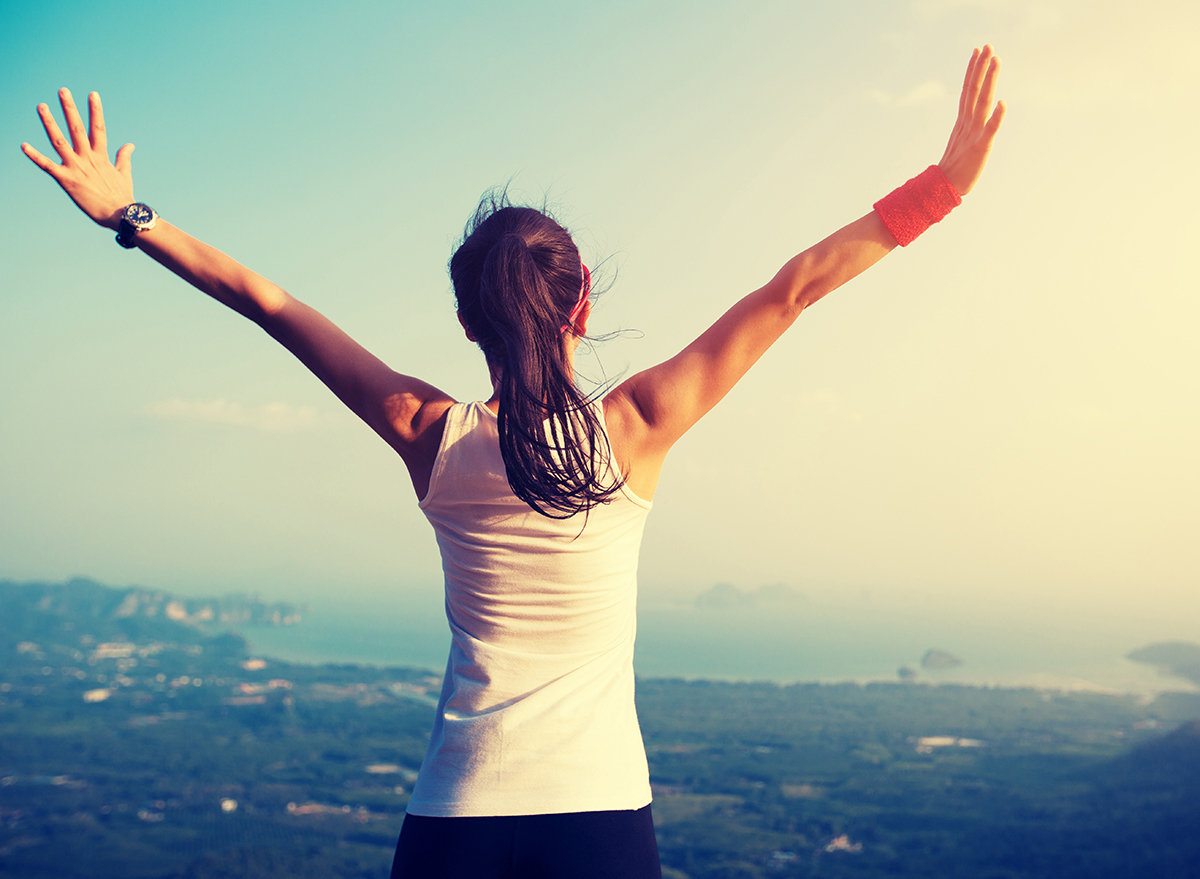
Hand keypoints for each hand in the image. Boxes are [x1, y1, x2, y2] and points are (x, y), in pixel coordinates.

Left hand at [21, 89, 135, 229]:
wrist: (121, 215)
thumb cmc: (122, 196)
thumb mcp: (124, 174)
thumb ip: (124, 157)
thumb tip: (130, 145)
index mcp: (101, 156)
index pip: (98, 128)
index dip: (95, 110)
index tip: (92, 94)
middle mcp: (88, 158)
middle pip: (77, 128)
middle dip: (70, 108)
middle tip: (63, 91)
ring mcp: (76, 168)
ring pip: (59, 141)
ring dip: (49, 123)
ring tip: (42, 106)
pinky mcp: (66, 180)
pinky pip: (47, 166)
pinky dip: (35, 156)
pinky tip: (23, 145)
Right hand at [938, 46, 1005, 196]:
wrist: (944, 188)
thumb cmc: (955, 167)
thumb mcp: (962, 141)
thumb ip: (967, 127)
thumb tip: (971, 119)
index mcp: (963, 121)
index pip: (968, 89)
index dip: (973, 69)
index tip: (978, 51)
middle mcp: (968, 123)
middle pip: (975, 90)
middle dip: (982, 67)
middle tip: (988, 46)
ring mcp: (974, 134)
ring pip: (982, 102)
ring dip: (989, 81)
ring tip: (996, 61)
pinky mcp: (981, 147)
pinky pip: (990, 130)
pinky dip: (996, 116)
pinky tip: (1003, 103)